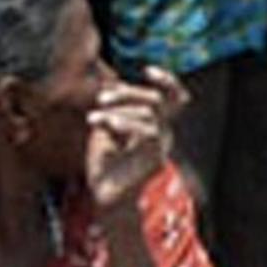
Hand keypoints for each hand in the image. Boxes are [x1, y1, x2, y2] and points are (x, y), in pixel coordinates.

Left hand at [82, 67, 181, 215]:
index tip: (147, 69)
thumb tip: (111, 90)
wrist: (106, 197)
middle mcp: (162, 133)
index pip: (173, 97)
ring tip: (93, 118)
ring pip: (148, 113)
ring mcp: (161, 146)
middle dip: (128, 92)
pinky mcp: (156, 158)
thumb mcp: (106, 130)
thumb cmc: (104, 164)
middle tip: (102, 98)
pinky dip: (124, 123)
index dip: (167, 80)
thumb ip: (112, 110)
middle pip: (157, 99)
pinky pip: (148, 131)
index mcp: (154, 124)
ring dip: (118, 110)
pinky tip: (104, 123)